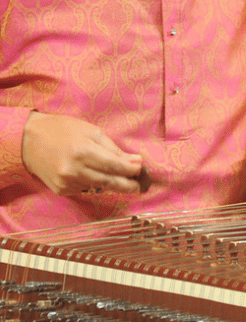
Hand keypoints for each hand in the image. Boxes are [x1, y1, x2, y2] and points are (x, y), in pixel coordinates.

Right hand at [21, 111, 145, 195]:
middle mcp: (74, 171)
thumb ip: (113, 149)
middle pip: (110, 182)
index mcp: (83, 152)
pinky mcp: (61, 190)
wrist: (27, 141)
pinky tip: (94, 175)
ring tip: (121, 177)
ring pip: (99, 187)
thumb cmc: (62, 130)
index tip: (141, 169)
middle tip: (139, 185)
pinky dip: (94, 184)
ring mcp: (66, 183)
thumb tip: (135, 162)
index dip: (132, 170)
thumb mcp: (91, 132)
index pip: (115, 166)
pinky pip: (86, 189)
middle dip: (128, 185)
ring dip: (112, 184)